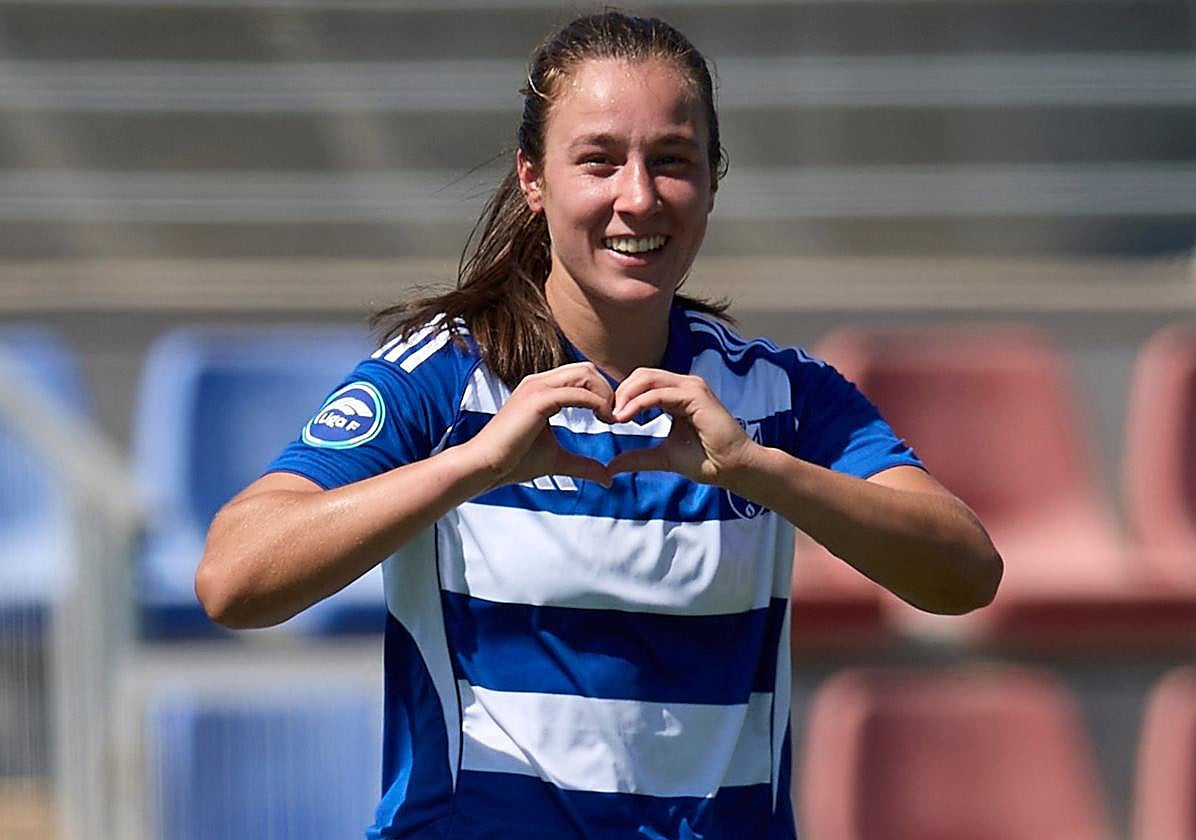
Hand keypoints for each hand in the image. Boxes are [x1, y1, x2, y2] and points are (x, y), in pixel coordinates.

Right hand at [460, 362, 615, 488]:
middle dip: (607, 390)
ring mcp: (537, 387)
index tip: (611, 418)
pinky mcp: (538, 399)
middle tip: (616, 417)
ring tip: (611, 419)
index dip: (601, 393)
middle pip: (587, 369)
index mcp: (541, 389)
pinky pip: (577, 392)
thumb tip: (607, 478)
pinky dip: (597, 403)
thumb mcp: (557, 461)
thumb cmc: (513, 461)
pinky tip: (604, 421)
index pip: (581, 376)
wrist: (484, 466)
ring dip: (605, 394)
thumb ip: (582, 465)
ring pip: (585, 374)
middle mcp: (539, 382)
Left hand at [606, 369, 757, 486]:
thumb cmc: (706, 460)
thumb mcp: (662, 457)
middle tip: (607, 416)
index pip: (642, 383)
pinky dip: (638, 404)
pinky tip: (626, 418)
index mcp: (677, 394)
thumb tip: (610, 467)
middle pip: (642, 375)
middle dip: (620, 393)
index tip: (608, 419)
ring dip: (626, 396)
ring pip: (648, 379)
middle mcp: (684, 385)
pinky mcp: (696, 395)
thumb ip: (637, 458)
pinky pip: (659, 394)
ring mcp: (692, 387)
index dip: (622, 397)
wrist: (733, 468)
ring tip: (615, 417)